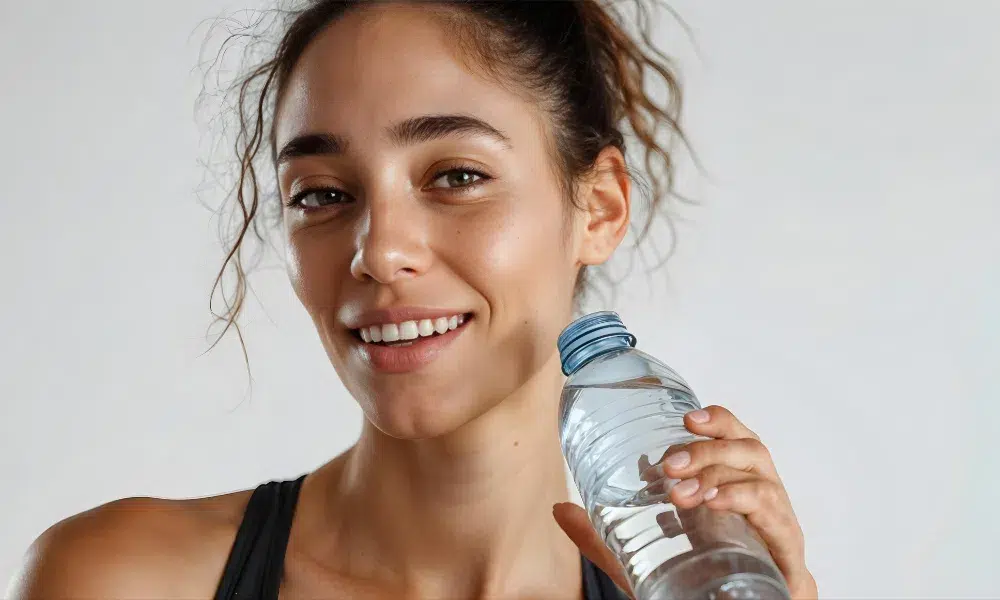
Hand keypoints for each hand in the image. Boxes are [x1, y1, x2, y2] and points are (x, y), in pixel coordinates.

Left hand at [553, 405, 816, 598]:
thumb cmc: (702, 571)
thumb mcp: (645, 548)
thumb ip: (605, 531)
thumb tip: (561, 509)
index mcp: (732, 480)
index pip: (732, 435)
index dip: (715, 420)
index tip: (685, 417)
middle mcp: (758, 490)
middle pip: (746, 448)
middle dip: (707, 449)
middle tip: (670, 464)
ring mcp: (775, 516)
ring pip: (758, 474)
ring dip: (718, 473)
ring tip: (682, 489)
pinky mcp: (786, 545)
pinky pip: (772, 512)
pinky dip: (743, 500)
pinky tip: (716, 503)